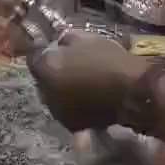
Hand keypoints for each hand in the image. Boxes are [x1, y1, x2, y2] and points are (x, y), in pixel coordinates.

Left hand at [28, 30, 149, 131]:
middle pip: (42, 80)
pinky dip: (71, 105)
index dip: (40, 52)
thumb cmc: (108, 59)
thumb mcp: (86, 39)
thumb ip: (67, 39)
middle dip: (50, 73)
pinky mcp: (73, 125)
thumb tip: (61, 42)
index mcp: (46, 70)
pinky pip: (66, 111)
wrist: (131, 90)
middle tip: (64, 65)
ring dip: (59, 90)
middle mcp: (46, 93)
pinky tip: (83, 98)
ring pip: (52, 98)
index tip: (50, 49)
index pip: (33, 59)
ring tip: (75, 83)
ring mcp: (58, 111)